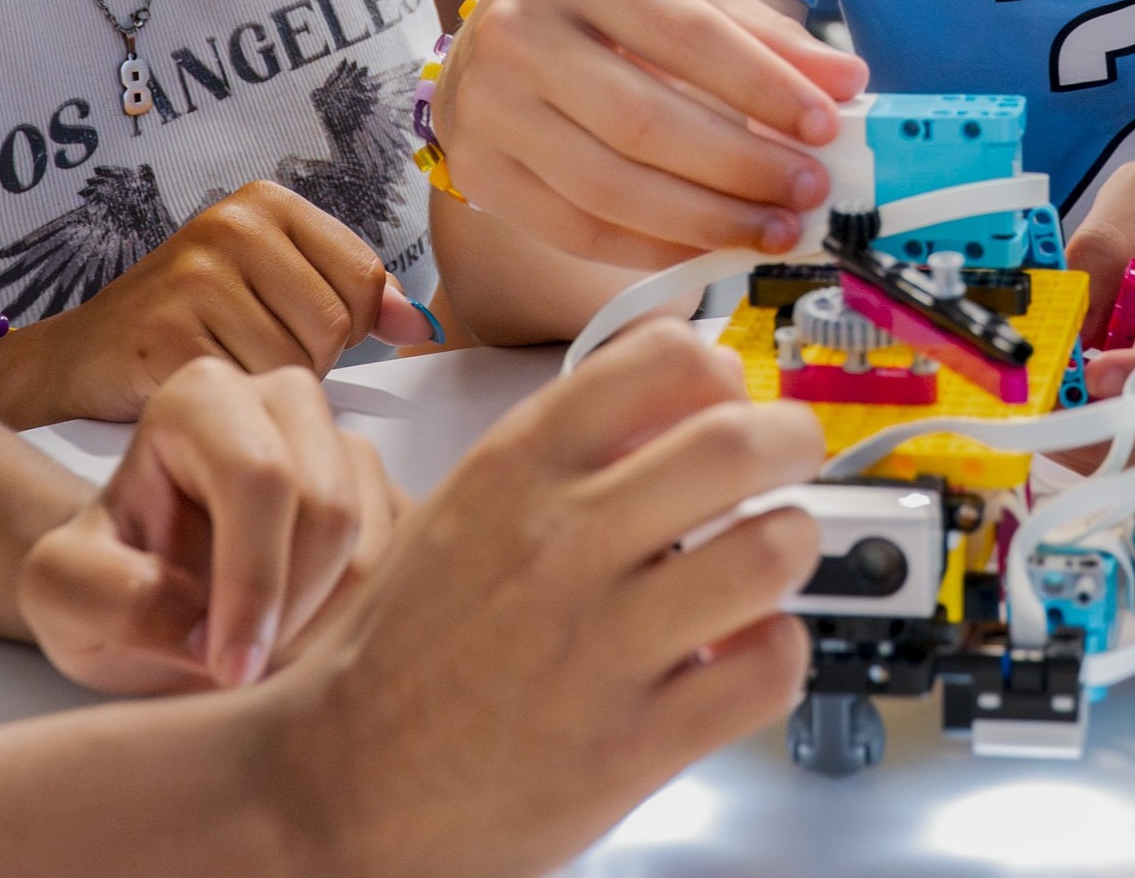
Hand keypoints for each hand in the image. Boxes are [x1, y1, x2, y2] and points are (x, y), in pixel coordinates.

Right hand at [0, 181, 432, 426]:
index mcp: (265, 204)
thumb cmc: (190, 322)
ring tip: (222, 369)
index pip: (363, 277)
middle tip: (248, 354)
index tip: (298, 329)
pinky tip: (197, 387)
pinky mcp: (166, 336)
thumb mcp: (274, 284)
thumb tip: (419, 322)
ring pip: (291, 366)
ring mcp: (193, 278)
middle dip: (306, 362)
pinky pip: (245, 392)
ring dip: (266, 390)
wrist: (81, 357)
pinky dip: (230, 408)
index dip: (346, 326)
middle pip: (332, 326)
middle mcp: (228, 227)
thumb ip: (351, 296)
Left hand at [15, 358, 403, 694]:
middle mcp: (284, 400)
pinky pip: (410, 567)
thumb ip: (114, 602)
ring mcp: (345, 446)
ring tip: (266, 662)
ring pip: (379, 547)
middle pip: (330, 510)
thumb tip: (207, 632)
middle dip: (293, 614)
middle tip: (245, 674)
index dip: (254, 582)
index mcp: (201, 398)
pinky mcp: (389, 499)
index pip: (259, 477)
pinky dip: (367, 624)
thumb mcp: (62, 596)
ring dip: (330, 629)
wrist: (142, 596)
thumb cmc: (103, 582)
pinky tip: (309, 645)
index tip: (230, 669)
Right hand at [251, 323, 823, 877]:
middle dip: (793, 442)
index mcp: (516, 470)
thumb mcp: (465, 509)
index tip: (727, 398)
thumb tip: (686, 402)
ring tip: (764, 562)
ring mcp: (604, 643)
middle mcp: (564, 542)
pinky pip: (767, 668)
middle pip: (741, 443)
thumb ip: (568, 454)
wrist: (341, 777)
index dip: (720, 373)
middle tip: (791, 463)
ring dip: (790, 548)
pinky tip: (743, 651)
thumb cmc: (407, 646)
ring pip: (772, 550)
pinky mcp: (636, 740)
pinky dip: (777, 652)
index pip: (663, 358)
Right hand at [434, 0, 866, 269]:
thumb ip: (761, 36)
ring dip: (706, 219)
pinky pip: (577, 230)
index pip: (683, 31)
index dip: (761, 85)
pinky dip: (653, 249)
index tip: (825, 125)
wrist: (491, 51)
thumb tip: (846, 81)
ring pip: (610, 185)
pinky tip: (707, 248)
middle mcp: (515, 30)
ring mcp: (487, 106)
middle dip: (741, 163)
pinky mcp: (477, 172)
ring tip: (773, 228)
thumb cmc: (603, 21)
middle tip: (808, 191)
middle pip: (644, 118)